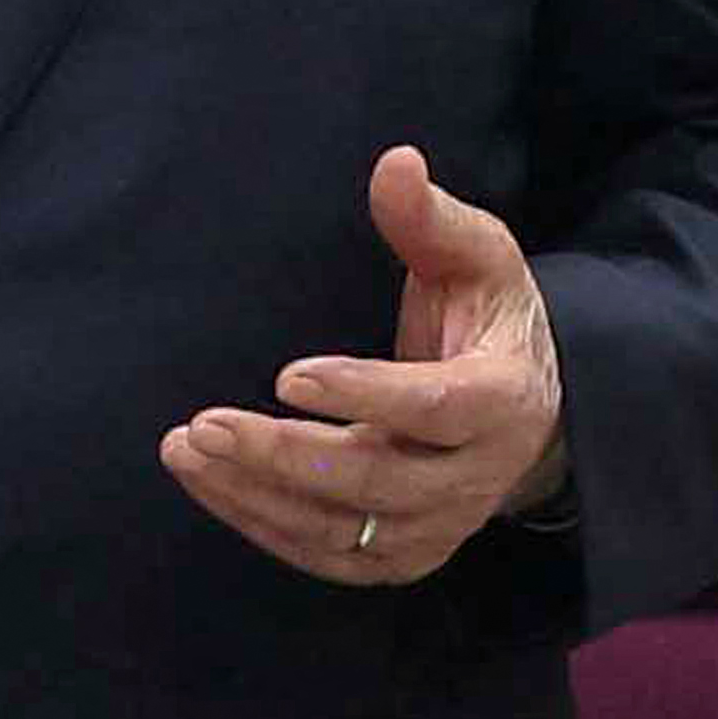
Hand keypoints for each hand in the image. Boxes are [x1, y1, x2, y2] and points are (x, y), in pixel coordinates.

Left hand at [164, 146, 567, 587]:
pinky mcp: (403, 555)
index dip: (364, 395)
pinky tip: (211, 484)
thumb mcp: (479, 257)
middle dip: (285, 455)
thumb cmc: (490, 321)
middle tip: (206, 425)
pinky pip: (327, 554)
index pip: (434, 408)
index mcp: (503, 399)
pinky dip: (264, 526)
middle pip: (376, 480)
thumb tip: (394, 162)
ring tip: (186, 449)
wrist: (531, 415)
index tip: (287, 375)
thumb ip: (432, 218)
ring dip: (257, 494)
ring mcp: (439, 527)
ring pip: (343, 529)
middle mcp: (475, 476)